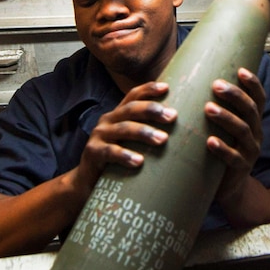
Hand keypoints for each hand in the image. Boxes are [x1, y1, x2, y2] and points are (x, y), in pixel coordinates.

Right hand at [70, 81, 174, 195]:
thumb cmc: (117, 161)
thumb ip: (147, 134)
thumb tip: (183, 132)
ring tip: (163, 139)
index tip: (167, 87)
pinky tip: (139, 161)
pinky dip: (125, 155)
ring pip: (123, 129)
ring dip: (144, 132)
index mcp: (119, 115)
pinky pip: (110, 152)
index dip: (148, 89)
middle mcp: (108, 121)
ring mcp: (99, 135)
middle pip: (131, 109)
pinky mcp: (92, 152)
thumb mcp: (131, 143)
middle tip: (173, 116)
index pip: (133, 96)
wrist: (87, 181)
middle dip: (152, 110)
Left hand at [205, 67, 266, 207]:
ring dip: (226, 117)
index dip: (253, 84)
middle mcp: (256, 134)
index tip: (241, 70)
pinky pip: (234, 158)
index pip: (259, 98)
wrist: (229, 188)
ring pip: (243, 131)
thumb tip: (194, 82)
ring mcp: (250, 152)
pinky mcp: (241, 169)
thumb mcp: (224, 129)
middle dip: (235, 95)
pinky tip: (209, 141)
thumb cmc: (221, 151)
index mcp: (253, 122)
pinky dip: (222, 149)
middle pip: (250, 110)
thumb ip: (217, 109)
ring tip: (208, 108)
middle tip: (216, 85)